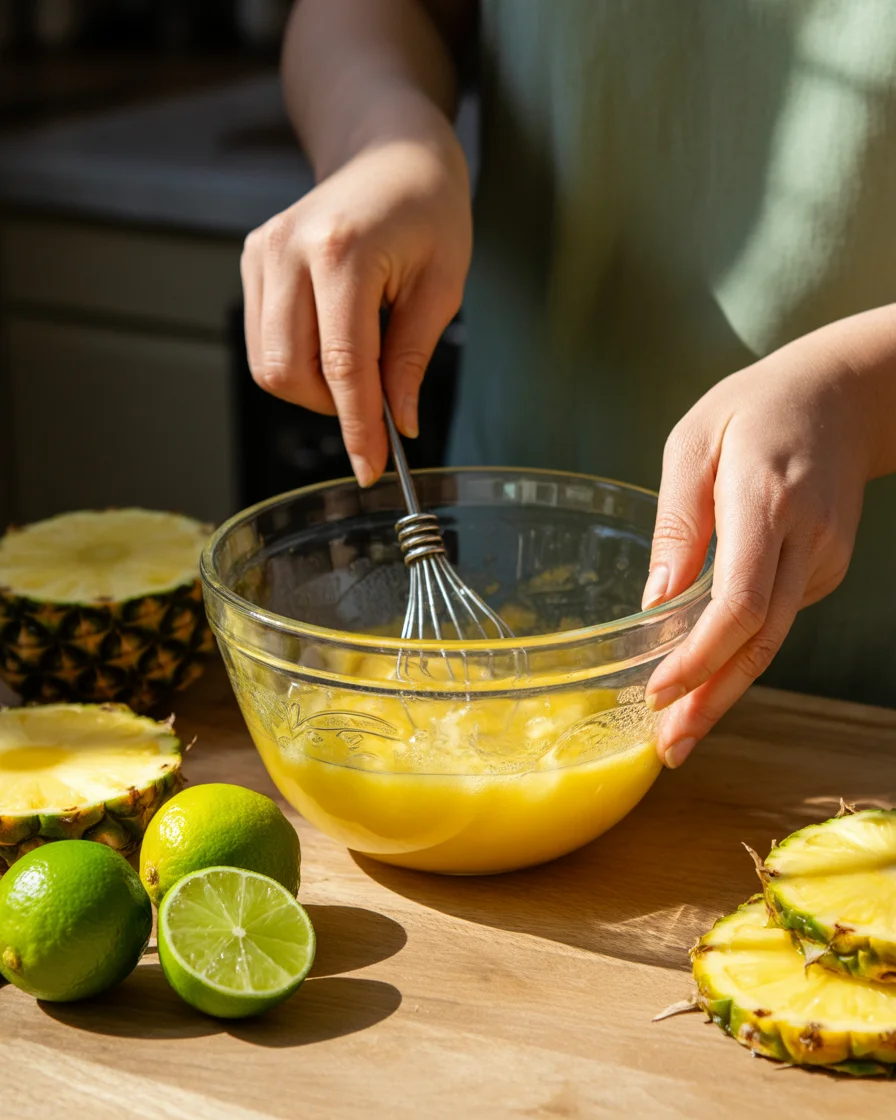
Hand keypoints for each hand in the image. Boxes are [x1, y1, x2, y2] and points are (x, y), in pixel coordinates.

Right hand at [241, 125, 471, 485]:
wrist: (389, 149)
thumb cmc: (428, 209)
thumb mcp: (442, 285)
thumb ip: (413, 358)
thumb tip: (400, 423)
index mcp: (342, 252)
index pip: (343, 365)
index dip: (359, 427)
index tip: (371, 468)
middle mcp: (288, 250)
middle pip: (289, 372)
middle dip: (333, 407)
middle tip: (377, 402)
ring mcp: (262, 253)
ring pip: (268, 364)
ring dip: (313, 389)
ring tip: (359, 365)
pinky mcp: (253, 259)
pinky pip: (263, 340)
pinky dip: (298, 362)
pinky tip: (332, 341)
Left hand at [642, 331, 879, 767]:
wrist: (845, 395)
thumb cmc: (755, 409)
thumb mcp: (694, 443)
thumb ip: (677, 524)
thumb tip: (654, 603)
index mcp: (768, 502)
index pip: (741, 602)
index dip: (701, 657)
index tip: (659, 693)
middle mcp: (808, 541)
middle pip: (761, 641)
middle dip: (711, 701)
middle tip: (668, 750)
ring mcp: (825, 558)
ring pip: (772, 640)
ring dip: (722, 689)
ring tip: (675, 732)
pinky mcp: (824, 568)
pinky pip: (776, 619)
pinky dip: (738, 653)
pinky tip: (702, 675)